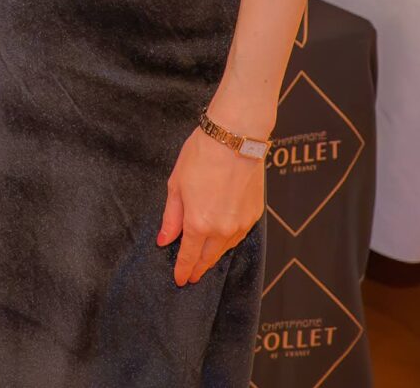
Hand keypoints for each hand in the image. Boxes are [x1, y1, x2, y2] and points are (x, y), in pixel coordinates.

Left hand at [157, 125, 264, 285]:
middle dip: (198, 268)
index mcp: (199, 223)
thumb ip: (171, 217)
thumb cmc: (201, 157)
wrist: (235, 139)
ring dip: (214, 255)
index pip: (189, 256)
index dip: (183, 270)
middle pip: (209, 258)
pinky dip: (228, 240)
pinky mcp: (254, 215)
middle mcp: (222, 230)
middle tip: (191, 276)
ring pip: (226, 248)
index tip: (180, 280)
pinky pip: (238, 235)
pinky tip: (222, 239)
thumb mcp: (176, 186)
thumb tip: (164, 239)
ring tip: (204, 259)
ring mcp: (241, 224)